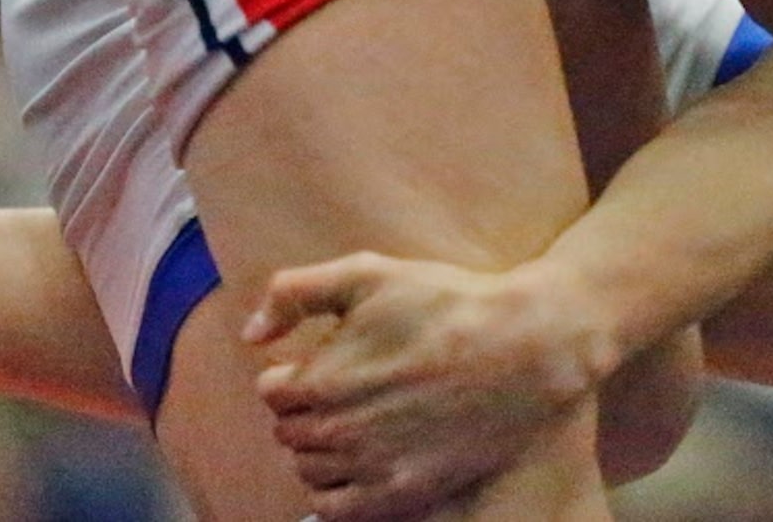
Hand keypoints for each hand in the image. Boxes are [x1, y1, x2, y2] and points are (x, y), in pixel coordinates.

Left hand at [244, 251, 616, 521]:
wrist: (521, 349)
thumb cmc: (446, 303)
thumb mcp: (369, 273)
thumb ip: (296, 292)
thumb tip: (251, 335)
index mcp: (320, 380)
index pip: (271, 392)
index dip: (293, 372)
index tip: (321, 361)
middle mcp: (335, 432)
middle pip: (289, 432)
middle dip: (306, 410)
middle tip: (343, 388)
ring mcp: (368, 468)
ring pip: (309, 470)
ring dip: (319, 448)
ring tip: (353, 421)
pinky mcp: (399, 495)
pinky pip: (336, 510)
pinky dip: (333, 492)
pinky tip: (356, 464)